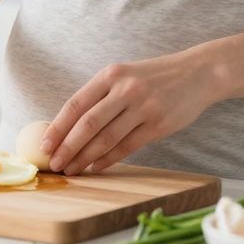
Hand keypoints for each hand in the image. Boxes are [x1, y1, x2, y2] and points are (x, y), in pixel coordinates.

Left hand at [43, 51, 219, 174]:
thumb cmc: (154, 78)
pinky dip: (108, 160)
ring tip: (72, 170)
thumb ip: (101, 96)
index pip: (76, 104)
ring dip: (85, 158)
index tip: (45, 144)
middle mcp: (125, 89)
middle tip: (54, 164)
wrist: (198, 73)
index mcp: (111, 74)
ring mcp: (143, 107)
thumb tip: (69, 126)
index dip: (58, 127)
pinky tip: (96, 168)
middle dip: (67, 147)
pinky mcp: (158, 125)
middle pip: (88, 124)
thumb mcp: (125, 75)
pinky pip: (127, 147)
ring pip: (106, 139)